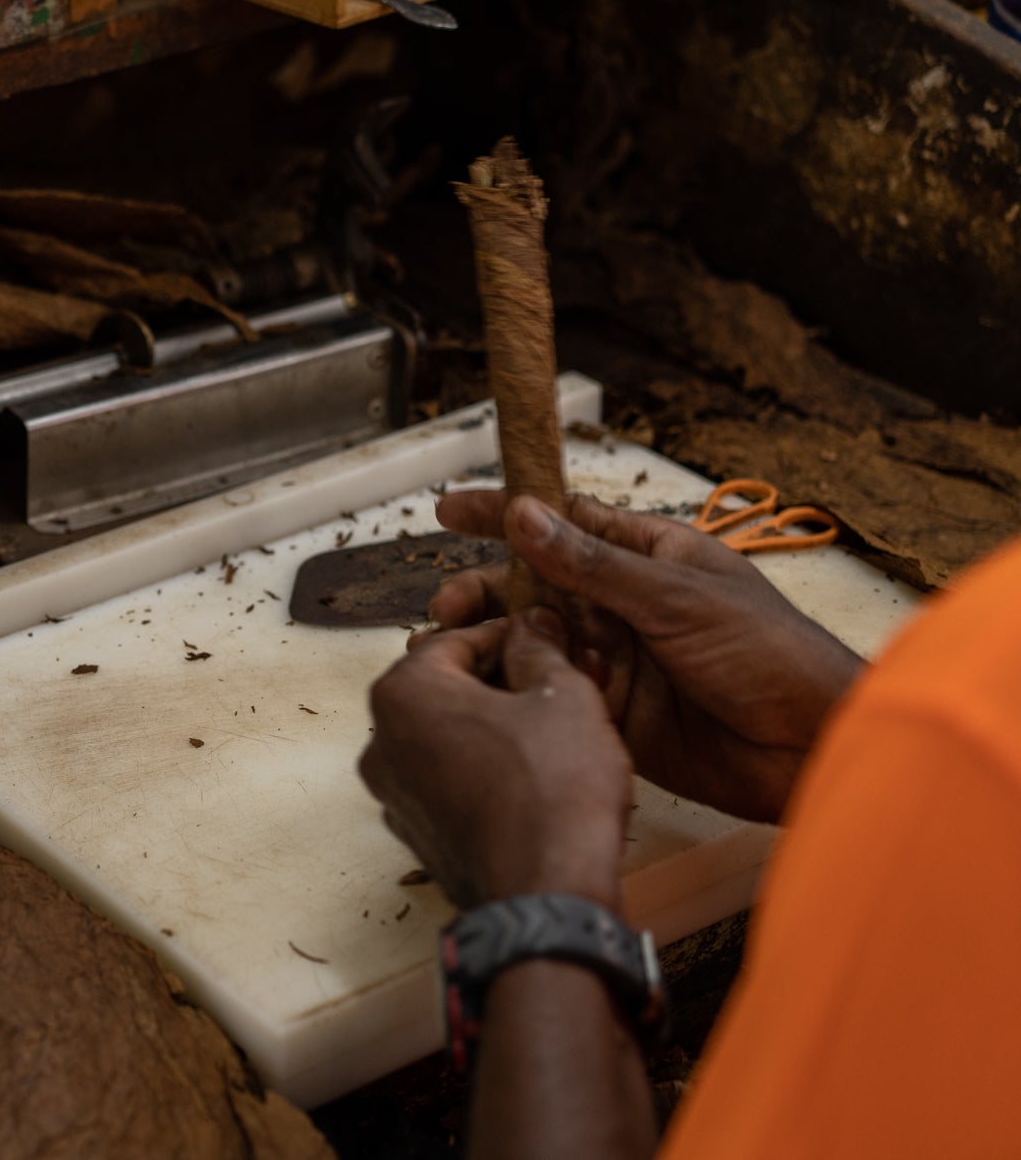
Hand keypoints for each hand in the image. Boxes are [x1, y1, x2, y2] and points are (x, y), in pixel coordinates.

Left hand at [360, 609, 631, 910]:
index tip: (548, 641)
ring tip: (553, 731)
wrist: (545, 899)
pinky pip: (449, 782)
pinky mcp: (416, 835)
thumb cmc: (551, 792)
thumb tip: (532, 625)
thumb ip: (540, 650)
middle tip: (556, 685)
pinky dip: (485, 771)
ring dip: (495, 727)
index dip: (510, 635)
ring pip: (448, 737)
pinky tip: (533, 778)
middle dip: (500, 682)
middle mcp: (379, 742)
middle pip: (446, 689)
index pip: (457, 639)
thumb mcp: (563, 698)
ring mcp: (393, 794)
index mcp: (402, 694)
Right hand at [429, 491, 864, 822]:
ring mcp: (617, 658)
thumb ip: (594, 565)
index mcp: (649, 556)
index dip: (506, 512)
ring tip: (455, 650)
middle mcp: (626, 603)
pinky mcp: (612, 711)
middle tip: (444, 607)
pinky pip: (553, 692)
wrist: (812, 748)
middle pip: (535, 584)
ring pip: (537, 640)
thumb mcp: (677, 597)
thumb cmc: (769, 654)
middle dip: (484, 591)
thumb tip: (525, 516)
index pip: (564, 521)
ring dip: (495, 641)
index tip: (449, 508)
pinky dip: (521, 688)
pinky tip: (490, 690)